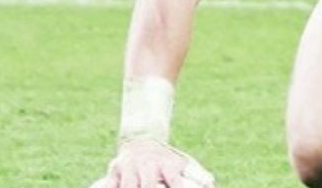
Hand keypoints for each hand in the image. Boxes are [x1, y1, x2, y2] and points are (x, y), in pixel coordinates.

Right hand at [92, 138, 214, 187]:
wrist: (142, 139)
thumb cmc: (166, 159)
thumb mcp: (183, 163)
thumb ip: (198, 175)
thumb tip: (211, 183)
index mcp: (167, 164)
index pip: (173, 181)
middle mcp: (148, 164)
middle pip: (147, 185)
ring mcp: (130, 166)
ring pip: (128, 185)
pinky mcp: (114, 170)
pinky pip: (111, 184)